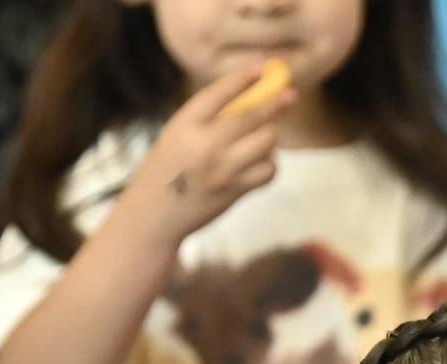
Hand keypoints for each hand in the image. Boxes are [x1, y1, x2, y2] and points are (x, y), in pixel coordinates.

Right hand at [118, 65, 295, 251]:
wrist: (155, 212)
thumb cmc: (168, 169)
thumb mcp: (177, 136)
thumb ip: (207, 121)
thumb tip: (253, 104)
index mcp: (184, 124)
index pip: (219, 93)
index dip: (242, 79)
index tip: (262, 68)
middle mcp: (204, 143)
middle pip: (251, 116)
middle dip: (275, 102)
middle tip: (291, 94)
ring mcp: (222, 168)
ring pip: (265, 142)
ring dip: (270, 137)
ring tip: (261, 140)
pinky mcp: (235, 189)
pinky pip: (268, 170)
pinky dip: (270, 164)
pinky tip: (260, 163)